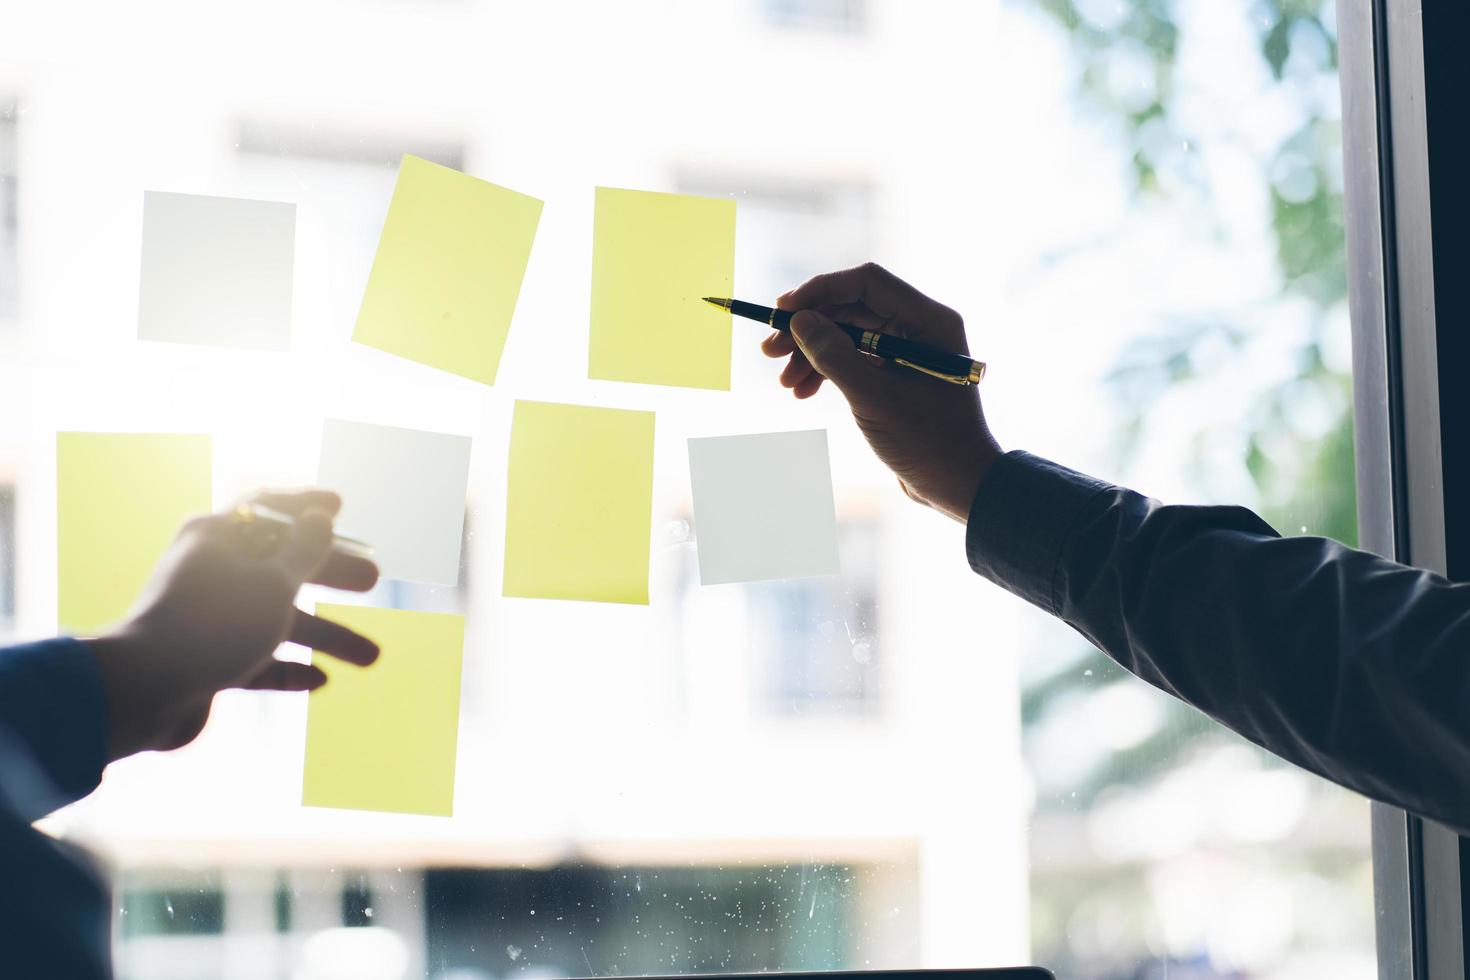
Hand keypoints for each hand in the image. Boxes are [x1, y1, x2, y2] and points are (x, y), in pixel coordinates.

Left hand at [85, 490, 380, 760]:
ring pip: (277, 619)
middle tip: (373, 579)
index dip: (305, 504)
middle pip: (282, 565)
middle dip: (331, 573)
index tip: (339, 504)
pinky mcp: (206, 660)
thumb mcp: (273, 581)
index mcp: (217, 537)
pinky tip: (320, 681)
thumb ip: (304, 550)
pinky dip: (287, 667)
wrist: (143, 693)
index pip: (266, 507)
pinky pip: (256, 658)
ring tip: (372, 657)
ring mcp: (209, 619)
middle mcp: (211, 571)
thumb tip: (319, 518)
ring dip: (325, 635)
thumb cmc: (215, 625)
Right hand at [762, 263, 1002, 522]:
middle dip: (809, 328)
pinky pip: (855, 357)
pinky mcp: (897, 371)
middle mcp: (920, 326)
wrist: (957, 483)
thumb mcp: (875, 399)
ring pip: (848, 333)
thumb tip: (800, 320)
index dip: (820, 290)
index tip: (783, 310)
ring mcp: (908, 348)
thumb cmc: (928, 442)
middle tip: (770, 350)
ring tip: (786, 381)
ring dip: (813, 353)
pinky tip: (804, 390)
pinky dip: (828, 370)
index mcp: (929, 320)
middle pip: (852, 308)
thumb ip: (835, 356)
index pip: (866, 283)